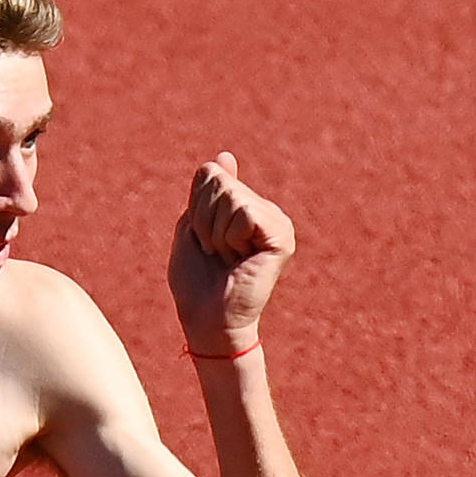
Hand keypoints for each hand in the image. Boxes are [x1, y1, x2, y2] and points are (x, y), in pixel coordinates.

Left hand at [167, 153, 294, 354]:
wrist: (207, 320)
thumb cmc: (196, 282)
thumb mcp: (192, 228)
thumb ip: (206, 192)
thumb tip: (224, 156)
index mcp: (244, 207)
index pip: (210, 175)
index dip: (195, 209)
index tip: (203, 241)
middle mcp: (265, 211)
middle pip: (219, 182)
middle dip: (204, 220)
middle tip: (215, 253)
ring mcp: (277, 223)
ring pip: (231, 196)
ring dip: (215, 233)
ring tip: (227, 258)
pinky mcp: (282, 236)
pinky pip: (244, 213)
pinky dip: (230, 238)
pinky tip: (240, 260)